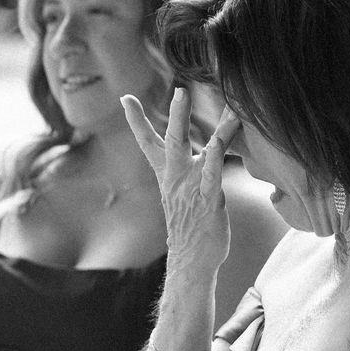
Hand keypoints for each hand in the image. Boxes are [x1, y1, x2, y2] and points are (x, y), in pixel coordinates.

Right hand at [122, 87, 234, 271]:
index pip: (149, 143)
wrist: (191, 260)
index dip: (137, 121)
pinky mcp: (208, 200)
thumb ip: (190, 170)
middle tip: (180, 90)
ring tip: (224, 110)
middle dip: (177, 114)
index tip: (125, 98)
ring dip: (212, 131)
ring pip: (199, 152)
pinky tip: (219, 143)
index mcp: (168, 174)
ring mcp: (191, 188)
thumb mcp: (185, 193)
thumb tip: (197, 156)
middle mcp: (176, 177)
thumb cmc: (191, 225)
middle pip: (172, 139)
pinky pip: (212, 175)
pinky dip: (215, 158)